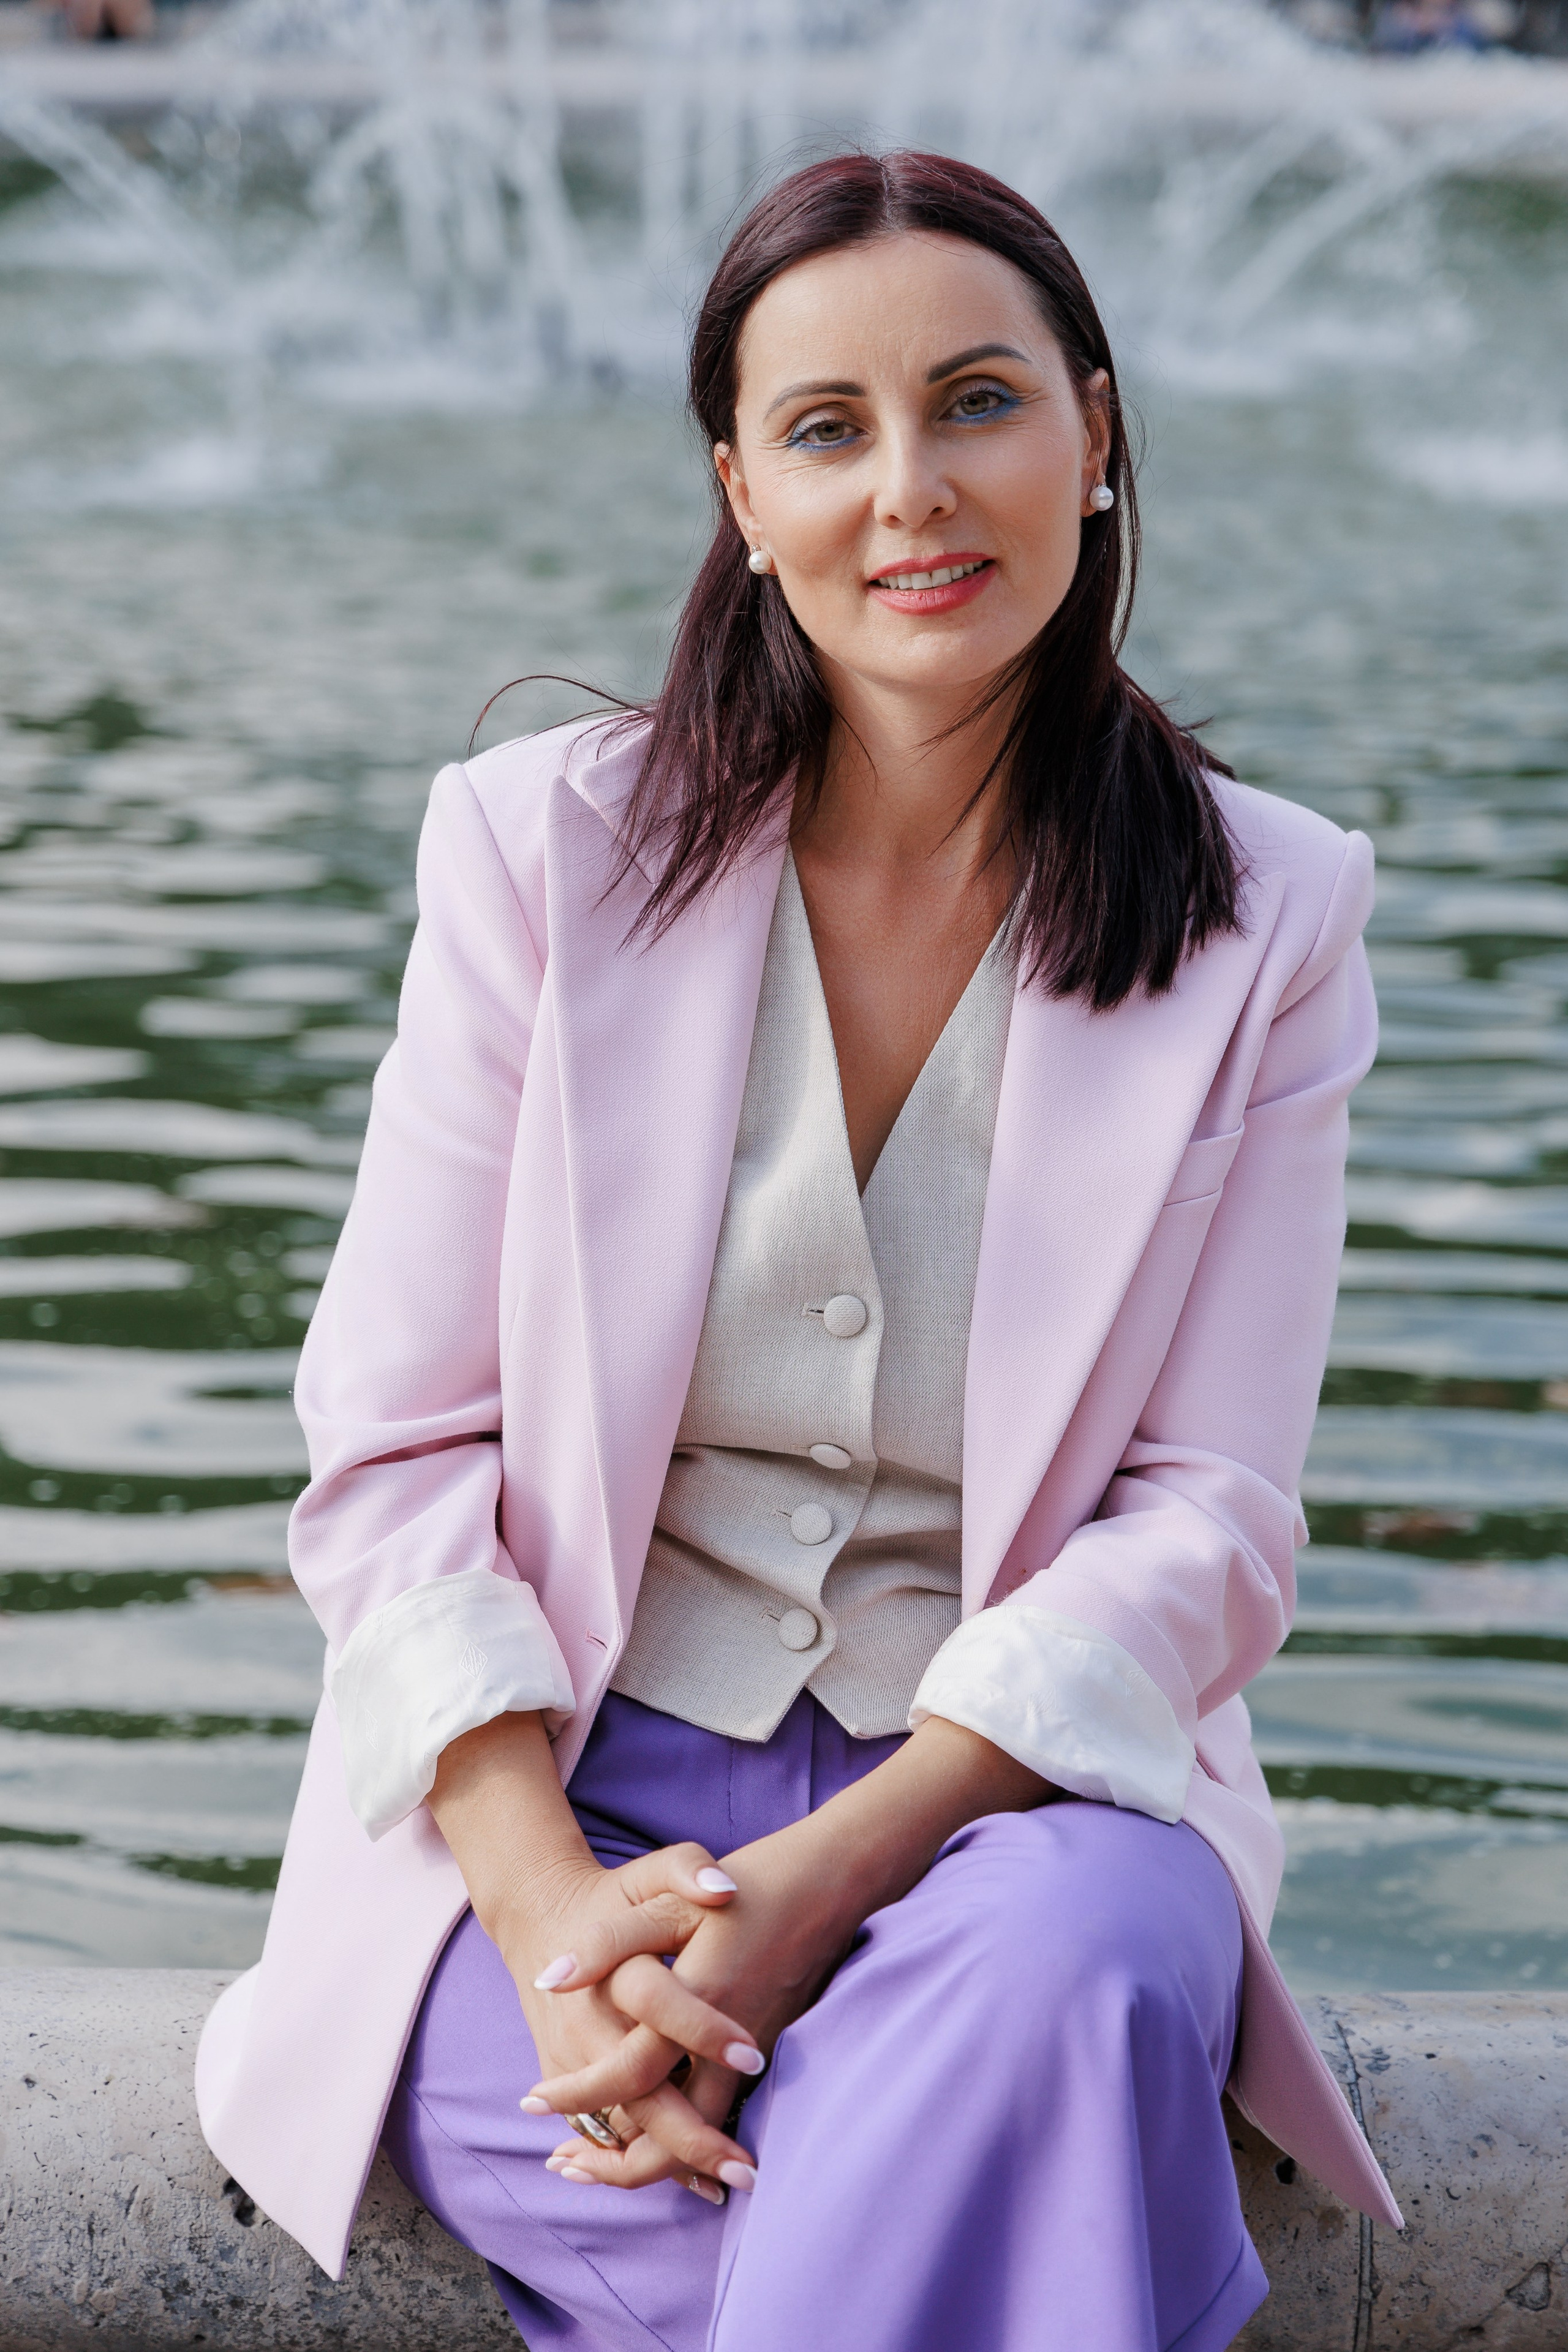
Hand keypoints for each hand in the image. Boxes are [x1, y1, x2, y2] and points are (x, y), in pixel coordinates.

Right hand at [425, 1714, 766, 2205]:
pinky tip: (687, 2179)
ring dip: (667, 2161)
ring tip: (726, 2183)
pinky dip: (635, 2158)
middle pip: (637, 2091)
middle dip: (691, 2137)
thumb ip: (686, 1868)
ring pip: (618, 2123)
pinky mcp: (563, 2075)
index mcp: (616, 1966)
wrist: (541, 1917)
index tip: (754, 2055)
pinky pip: (599, 2127)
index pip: (659, 2005)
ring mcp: (573, 2054)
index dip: (704, 2030)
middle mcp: (590, 2019)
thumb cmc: (613, 1893)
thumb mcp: (650, 1870)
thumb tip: (726, 1888)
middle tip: (747, 2168)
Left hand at [530, 1713, 1052, 2191]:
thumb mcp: (669, 1897)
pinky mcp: (771, 2051)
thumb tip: (550, 1978)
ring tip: (597, 2165)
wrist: (832, 1881)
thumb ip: (609, 1941)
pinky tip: (658, 2130)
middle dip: (612, 2166)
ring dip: (653, 2161)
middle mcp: (726, 2045)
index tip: (532, 2103)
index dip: (576, 2096)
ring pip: (702, 2135)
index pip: (627, 2075)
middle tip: (564, 2167)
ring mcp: (755, 2054)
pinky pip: (724, 2112)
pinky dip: (688, 2134)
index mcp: (694, 2004)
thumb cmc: (748, 1884)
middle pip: (671, 2138)